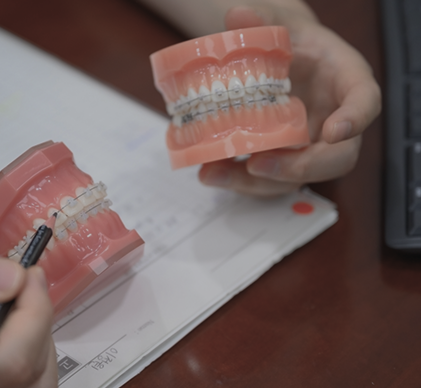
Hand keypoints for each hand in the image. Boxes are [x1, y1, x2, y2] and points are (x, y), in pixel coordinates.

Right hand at [0, 256, 57, 387]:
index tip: (30, 276)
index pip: (12, 359)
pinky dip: (25, 368)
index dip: (35, 312)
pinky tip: (8, 338)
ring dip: (38, 347)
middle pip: (30, 377)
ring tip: (18, 310)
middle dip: (40, 322)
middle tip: (24, 285)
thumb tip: (12, 279)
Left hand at [198, 2, 380, 195]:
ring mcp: (309, 147)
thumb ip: (263, 19)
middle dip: (299, 168)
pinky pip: (269, 180)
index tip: (334, 131)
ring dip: (257, 183)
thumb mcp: (279, 23)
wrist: (277, 58)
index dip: (355, 119)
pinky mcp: (284, 161)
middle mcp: (333, 122)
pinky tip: (209, 172)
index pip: (365, 102)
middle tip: (258, 164)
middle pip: (336, 159)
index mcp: (346, 82)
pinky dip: (238, 181)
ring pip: (296, 179)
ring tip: (215, 173)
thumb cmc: (289, 40)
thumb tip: (237, 16)